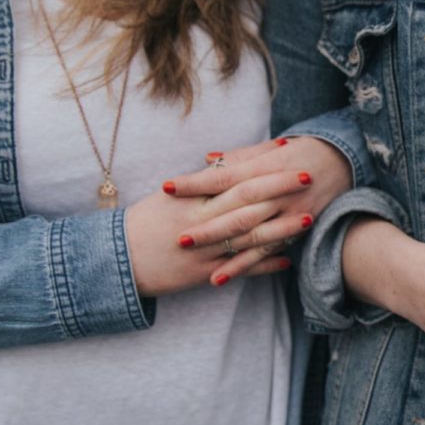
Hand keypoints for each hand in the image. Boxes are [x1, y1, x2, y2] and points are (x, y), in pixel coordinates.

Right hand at [124, 168, 310, 295]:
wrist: (116, 262)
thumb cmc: (145, 223)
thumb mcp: (169, 198)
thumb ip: (199, 182)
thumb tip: (225, 161)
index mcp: (190, 198)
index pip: (232, 175)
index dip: (260, 163)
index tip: (285, 149)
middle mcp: (199, 222)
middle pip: (246, 201)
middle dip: (279, 188)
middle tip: (307, 176)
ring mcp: (203, 250)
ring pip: (249, 236)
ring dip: (281, 228)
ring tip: (308, 218)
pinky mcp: (203, 275)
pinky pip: (240, 268)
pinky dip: (264, 264)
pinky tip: (288, 259)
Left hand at [164, 136, 351, 282]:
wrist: (341, 162)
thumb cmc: (300, 153)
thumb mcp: (270, 150)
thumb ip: (239, 157)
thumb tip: (208, 159)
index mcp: (266, 167)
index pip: (224, 176)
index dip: (196, 183)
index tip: (168, 187)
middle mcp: (277, 192)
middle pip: (236, 210)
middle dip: (206, 225)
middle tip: (177, 237)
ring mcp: (288, 214)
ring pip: (250, 236)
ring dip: (221, 250)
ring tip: (192, 259)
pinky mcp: (295, 232)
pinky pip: (266, 253)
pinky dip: (243, 267)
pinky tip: (219, 278)